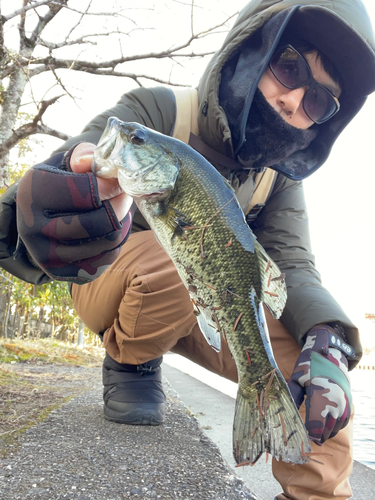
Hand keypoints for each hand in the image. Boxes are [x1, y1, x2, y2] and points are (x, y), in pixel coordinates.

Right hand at [16, 143, 133, 282]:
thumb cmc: (60, 185)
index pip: (84, 193)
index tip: (117, 180)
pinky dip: (117, 242)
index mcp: (33, 194)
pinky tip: (112, 228)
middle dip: (120, 206)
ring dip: (122, 224)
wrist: (40, 220)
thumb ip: (82, 156)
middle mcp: (34, 228)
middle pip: (99, 222)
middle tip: (125, 195)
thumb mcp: (66, 164)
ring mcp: (47, 255)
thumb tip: (88, 163)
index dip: (109, 186)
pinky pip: (106, 258)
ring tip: (119, 210)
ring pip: (107, 242)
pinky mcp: (62, 272)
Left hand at [288, 325, 353, 444]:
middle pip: (326, 430)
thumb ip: (292, 397)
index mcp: (320, 397)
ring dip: (326, 433)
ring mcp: (344, 403)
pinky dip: (335, 427)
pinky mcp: (348, 402)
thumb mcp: (296, 379)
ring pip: (335, 428)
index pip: (315, 426)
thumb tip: (283, 412)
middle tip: (308, 439)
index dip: (308, 434)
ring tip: (316, 435)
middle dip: (317, 436)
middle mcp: (335, 402)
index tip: (301, 437)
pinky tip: (326, 426)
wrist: (330, 353)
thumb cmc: (309, 365)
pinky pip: (342, 421)